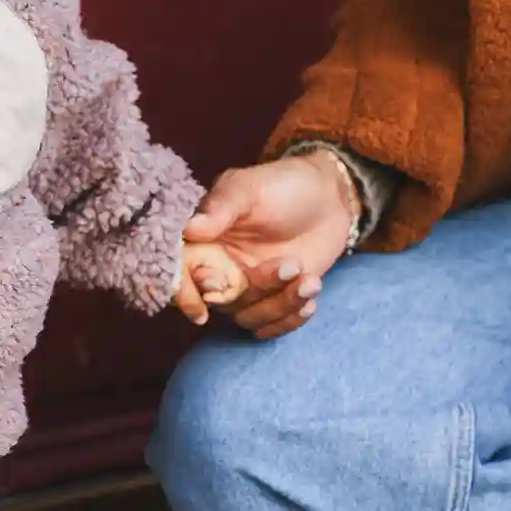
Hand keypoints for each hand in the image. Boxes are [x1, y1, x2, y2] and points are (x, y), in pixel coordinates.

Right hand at [184, 151, 355, 339]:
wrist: (329, 196)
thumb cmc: (282, 185)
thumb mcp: (248, 189)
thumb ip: (219, 209)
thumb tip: (187, 228)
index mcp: (203, 241)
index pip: (181, 273)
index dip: (187, 289)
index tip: (211, 288)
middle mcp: (220, 268)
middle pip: (219, 301)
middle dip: (255, 291)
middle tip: (288, 266)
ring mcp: (248, 287)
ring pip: (249, 316)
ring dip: (281, 303)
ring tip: (309, 276)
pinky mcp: (275, 298)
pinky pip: (272, 326)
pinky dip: (291, 318)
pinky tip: (311, 291)